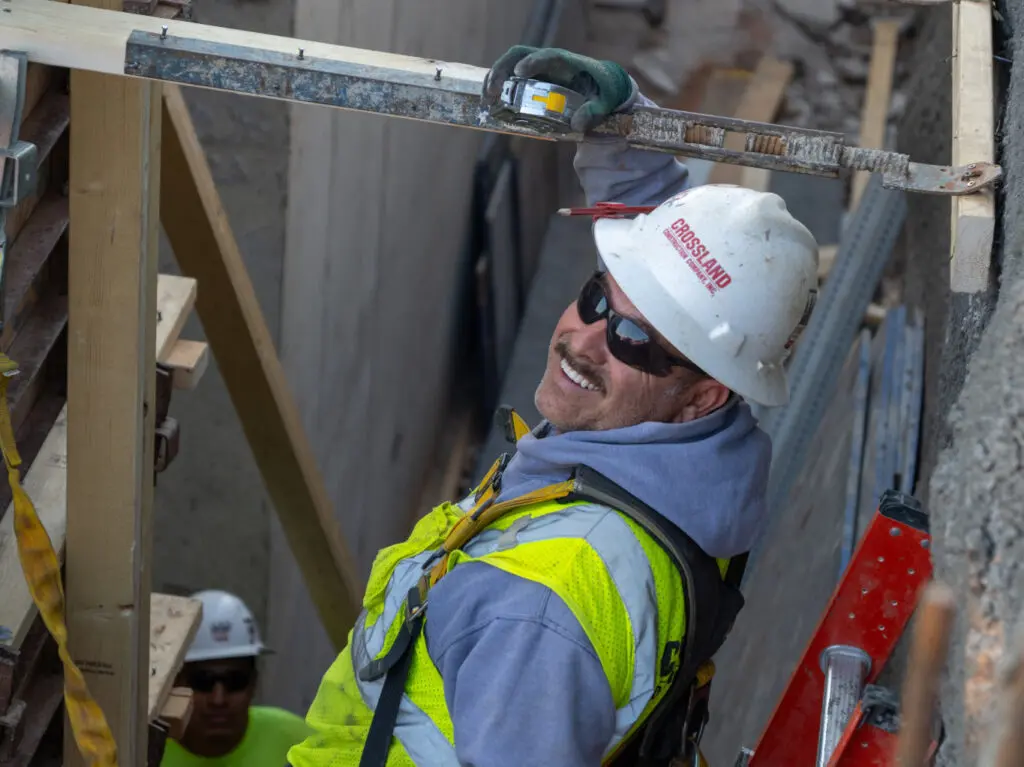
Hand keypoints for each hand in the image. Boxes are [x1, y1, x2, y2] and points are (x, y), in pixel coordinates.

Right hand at [481, 46, 634, 132]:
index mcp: (567, 63)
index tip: (519, 73)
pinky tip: (490, 103)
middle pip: (520, 55)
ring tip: (487, 99)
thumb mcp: (603, 103)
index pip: (548, 56)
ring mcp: (537, 69)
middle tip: (493, 90)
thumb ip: (592, 112)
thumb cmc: (602, 91)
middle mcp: (548, 62)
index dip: (532, 62)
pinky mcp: (530, 80)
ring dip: (495, 78)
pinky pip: (510, 78)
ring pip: (510, 64)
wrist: (601, 85)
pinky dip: (498, 88)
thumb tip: (577, 125)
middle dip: (503, 69)